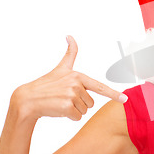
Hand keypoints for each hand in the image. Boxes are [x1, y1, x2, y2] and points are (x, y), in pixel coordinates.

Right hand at [13, 36, 127, 121]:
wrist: (28, 99)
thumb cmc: (46, 84)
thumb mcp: (61, 68)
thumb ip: (70, 54)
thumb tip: (70, 36)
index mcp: (78, 76)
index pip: (100, 87)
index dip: (114, 94)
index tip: (125, 99)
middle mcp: (76, 85)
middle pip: (90, 103)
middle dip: (79, 103)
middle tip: (64, 98)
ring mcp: (71, 96)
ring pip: (84, 110)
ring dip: (74, 110)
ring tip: (60, 103)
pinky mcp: (67, 107)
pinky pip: (77, 117)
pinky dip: (69, 117)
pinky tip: (58, 109)